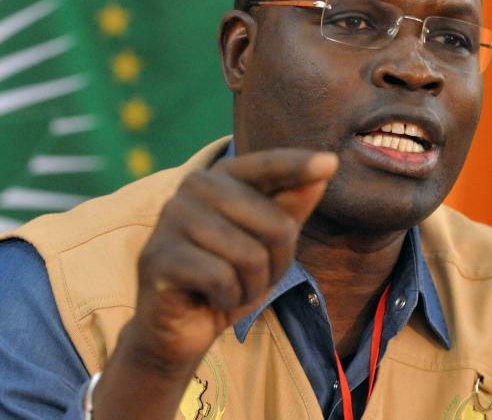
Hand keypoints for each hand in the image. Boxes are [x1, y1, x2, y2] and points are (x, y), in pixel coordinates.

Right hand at [119, 148, 338, 372]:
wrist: (177, 328)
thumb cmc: (227, 279)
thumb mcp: (268, 246)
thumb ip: (291, 208)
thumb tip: (324, 169)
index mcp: (220, 177)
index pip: (268, 166)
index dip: (298, 166)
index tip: (332, 163)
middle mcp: (193, 187)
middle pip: (275, 225)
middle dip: (277, 264)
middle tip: (252, 278)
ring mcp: (171, 219)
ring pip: (250, 256)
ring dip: (252, 286)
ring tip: (229, 288)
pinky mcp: (159, 256)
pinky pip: (222, 278)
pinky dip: (228, 299)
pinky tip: (210, 299)